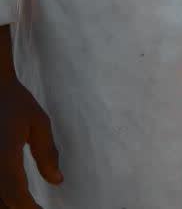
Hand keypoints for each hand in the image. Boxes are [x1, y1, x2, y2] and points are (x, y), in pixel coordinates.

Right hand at [0, 27, 61, 208]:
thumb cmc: (16, 103)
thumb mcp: (38, 123)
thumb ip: (47, 153)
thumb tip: (57, 180)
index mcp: (4, 156)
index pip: (16, 195)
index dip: (30, 208)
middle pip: (3, 201)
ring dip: (9, 203)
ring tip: (29, 204)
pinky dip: (2, 195)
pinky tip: (14, 196)